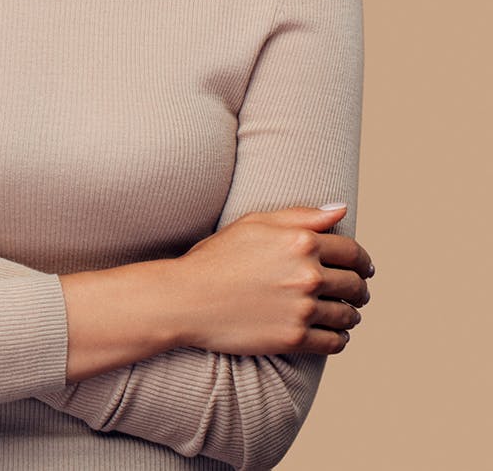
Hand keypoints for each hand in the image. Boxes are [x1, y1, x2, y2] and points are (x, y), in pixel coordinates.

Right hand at [169, 204, 372, 355]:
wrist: (188, 297)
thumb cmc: (218, 256)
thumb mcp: (255, 223)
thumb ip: (302, 215)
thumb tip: (341, 210)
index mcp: (301, 241)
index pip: (353, 253)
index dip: (363, 261)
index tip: (364, 269)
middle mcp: (308, 274)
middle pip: (355, 286)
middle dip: (360, 289)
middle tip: (357, 294)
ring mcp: (302, 308)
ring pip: (348, 316)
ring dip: (351, 315)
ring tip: (346, 314)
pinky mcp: (294, 338)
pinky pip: (335, 342)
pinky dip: (340, 338)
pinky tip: (334, 334)